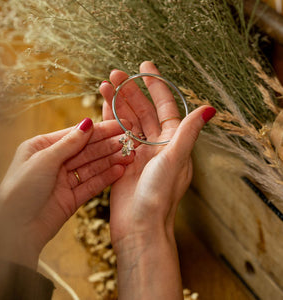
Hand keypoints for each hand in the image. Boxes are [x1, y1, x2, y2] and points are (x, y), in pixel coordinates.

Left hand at [0, 118, 132, 268]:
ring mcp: (64, 181)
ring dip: (111, 161)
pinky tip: (119, 170)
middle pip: (87, 150)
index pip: (76, 135)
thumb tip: (87, 123)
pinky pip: (92, 184)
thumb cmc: (20, 190)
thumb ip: (69, 143)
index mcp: (42, 147)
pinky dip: (106, 177)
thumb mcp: (44, 160)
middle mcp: (54, 162)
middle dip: (108, 146)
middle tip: (129, 141)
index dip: (99, 130)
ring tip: (129, 156)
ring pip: (92, 167)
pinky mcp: (72, 198)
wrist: (15, 231)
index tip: (119, 125)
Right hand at [100, 61, 214, 299]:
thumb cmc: (159, 195)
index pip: (164, 106)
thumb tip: (209, 108)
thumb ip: (188, 132)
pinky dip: (109, 120)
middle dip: (130, 91)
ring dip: (117, 102)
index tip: (145, 66)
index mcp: (172, 142)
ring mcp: (137, 151)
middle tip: (115, 74)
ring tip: (104, 84)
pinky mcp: (122, 160)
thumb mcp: (175, 160)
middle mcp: (156, 144)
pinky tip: (101, 105)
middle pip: (142, 111)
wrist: (139, 226)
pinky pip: (116, 134)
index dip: (156, 85)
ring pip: (127, 120)